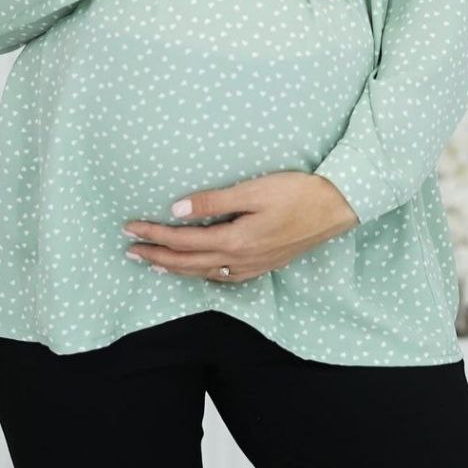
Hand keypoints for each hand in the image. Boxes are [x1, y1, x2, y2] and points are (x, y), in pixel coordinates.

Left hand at [121, 170, 359, 281]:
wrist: (336, 207)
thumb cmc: (297, 193)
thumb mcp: (254, 190)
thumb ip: (214, 202)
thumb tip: (176, 209)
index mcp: (235, 240)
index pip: (183, 241)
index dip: (154, 235)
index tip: (130, 229)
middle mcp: (240, 260)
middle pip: (188, 263)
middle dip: (157, 256)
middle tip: (130, 251)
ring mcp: (253, 266)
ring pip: (204, 274)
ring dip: (175, 268)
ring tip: (154, 263)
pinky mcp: (263, 265)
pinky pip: (223, 277)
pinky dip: (201, 274)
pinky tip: (197, 270)